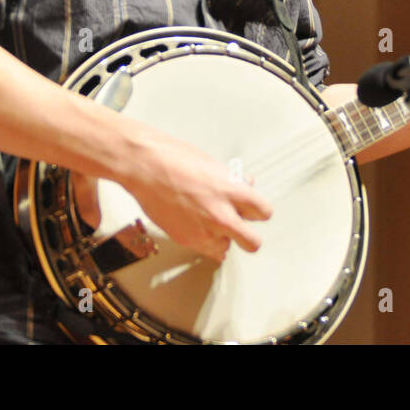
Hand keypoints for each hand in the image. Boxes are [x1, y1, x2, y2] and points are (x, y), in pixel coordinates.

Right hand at [118, 131, 271, 262]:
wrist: (144, 166)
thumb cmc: (174, 158)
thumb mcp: (212, 164)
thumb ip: (232, 181)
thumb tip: (243, 185)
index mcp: (232, 191)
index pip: (264, 212)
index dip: (258, 210)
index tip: (253, 209)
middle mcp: (221, 215)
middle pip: (253, 243)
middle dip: (247, 234)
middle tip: (241, 226)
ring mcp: (203, 231)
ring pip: (226, 249)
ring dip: (222, 238)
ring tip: (211, 222)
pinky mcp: (186, 240)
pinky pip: (205, 250)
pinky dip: (204, 242)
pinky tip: (197, 225)